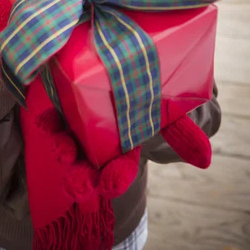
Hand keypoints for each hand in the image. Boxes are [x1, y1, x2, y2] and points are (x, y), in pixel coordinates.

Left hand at [36, 108, 210, 205]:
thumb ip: (179, 132)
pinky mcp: (65, 105)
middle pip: (89, 162)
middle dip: (82, 176)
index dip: (116, 178)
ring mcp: (79, 124)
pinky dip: (50, 122)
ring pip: (69, 143)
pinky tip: (45, 121)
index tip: (110, 187)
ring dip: (63, 150)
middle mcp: (99, 139)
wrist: (124, 62)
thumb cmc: (149, 92)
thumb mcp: (165, 111)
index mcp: (124, 145)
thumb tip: (204, 160)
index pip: (120, 168)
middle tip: (78, 183)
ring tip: (62, 151)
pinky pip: (54, 118)